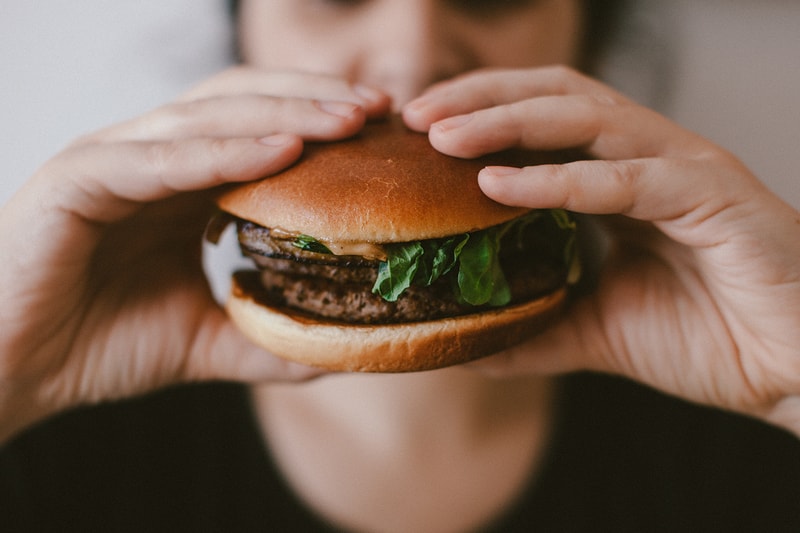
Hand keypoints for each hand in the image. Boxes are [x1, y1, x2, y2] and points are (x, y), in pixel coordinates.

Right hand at [0, 67, 390, 440]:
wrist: (10, 372)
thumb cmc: (98, 345)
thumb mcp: (206, 342)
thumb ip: (268, 338)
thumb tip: (341, 349)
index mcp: (180, 183)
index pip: (260, 129)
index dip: (321, 124)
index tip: (383, 133)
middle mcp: (150, 158)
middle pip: (244, 104)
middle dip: (315, 100)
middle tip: (380, 110)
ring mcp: (113, 160)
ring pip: (209, 117)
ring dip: (285, 113)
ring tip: (348, 119)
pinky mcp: (78, 179)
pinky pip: (161, 159)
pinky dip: (224, 151)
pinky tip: (282, 151)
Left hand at [404, 66, 799, 434]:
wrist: (791, 368)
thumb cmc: (705, 337)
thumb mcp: (594, 329)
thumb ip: (532, 326)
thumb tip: (464, 344)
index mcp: (620, 177)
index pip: (539, 121)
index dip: (477, 115)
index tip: (415, 133)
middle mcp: (648, 157)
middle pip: (553, 95)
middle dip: (480, 98)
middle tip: (415, 115)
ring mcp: (681, 168)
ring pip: (585, 118)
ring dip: (507, 121)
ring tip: (443, 136)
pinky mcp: (711, 195)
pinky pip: (624, 178)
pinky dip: (559, 179)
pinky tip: (499, 184)